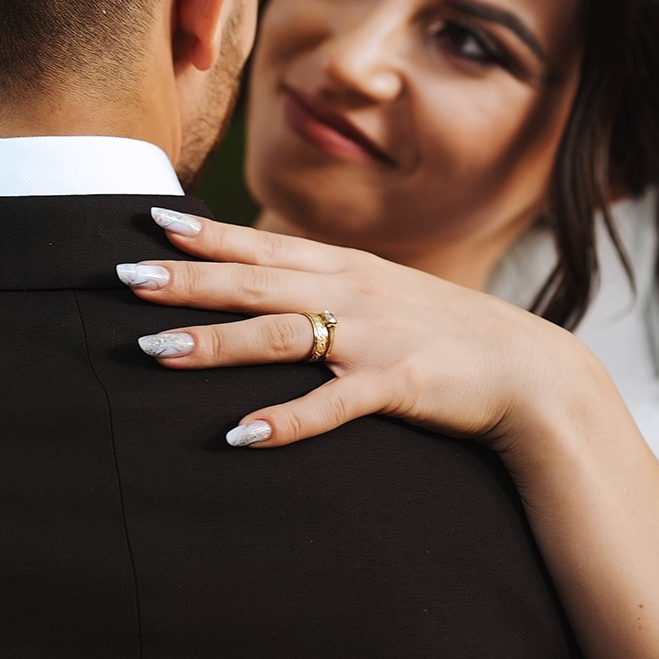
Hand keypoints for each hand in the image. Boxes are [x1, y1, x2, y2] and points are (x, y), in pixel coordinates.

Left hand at [119, 208, 599, 449]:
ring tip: (156, 351)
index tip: (149, 223)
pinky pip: (331, 405)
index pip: (263, 245)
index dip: (205, 234)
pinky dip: (285, 420)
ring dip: (214, 344)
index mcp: (346, 269)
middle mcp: (353, 294)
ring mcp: (373, 337)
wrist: (534, 372)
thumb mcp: (384, 296)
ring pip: (278, 336)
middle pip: (254, 283)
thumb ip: (327, 287)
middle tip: (124, 279)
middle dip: (186, 281)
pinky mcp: (397, 384)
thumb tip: (268, 284)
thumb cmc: (448, 335)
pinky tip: (241, 435)